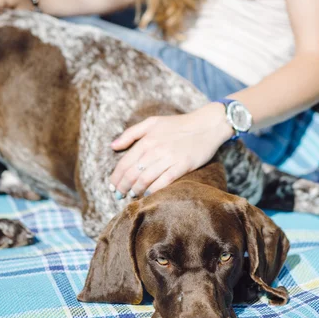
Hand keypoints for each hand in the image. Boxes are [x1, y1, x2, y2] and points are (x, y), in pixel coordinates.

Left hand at [110, 103, 233, 196]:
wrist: (206, 125)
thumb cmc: (178, 124)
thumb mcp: (152, 122)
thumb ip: (131, 133)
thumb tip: (113, 146)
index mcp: (146, 140)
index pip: (124, 163)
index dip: (116, 178)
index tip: (112, 187)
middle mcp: (155, 149)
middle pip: (132, 174)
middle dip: (123, 187)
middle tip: (119, 195)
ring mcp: (169, 158)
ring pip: (145, 180)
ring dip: (136, 190)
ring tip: (132, 195)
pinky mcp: (183, 166)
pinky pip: (164, 182)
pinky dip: (153, 190)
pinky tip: (148, 194)